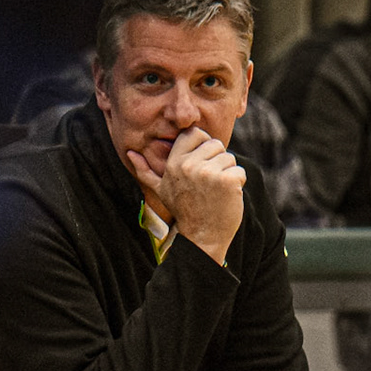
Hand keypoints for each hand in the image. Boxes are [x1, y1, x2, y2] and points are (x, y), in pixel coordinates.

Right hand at [126, 126, 244, 263]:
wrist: (200, 237)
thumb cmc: (183, 210)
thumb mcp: (161, 189)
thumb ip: (145, 170)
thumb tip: (130, 153)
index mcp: (174, 162)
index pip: (195, 133)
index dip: (202, 146)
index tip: (200, 165)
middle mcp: (189, 165)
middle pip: (216, 144)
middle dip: (216, 162)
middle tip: (207, 184)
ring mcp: (208, 173)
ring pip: (229, 158)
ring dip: (227, 174)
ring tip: (215, 192)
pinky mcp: (227, 181)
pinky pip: (239, 171)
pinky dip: (238, 184)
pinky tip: (225, 197)